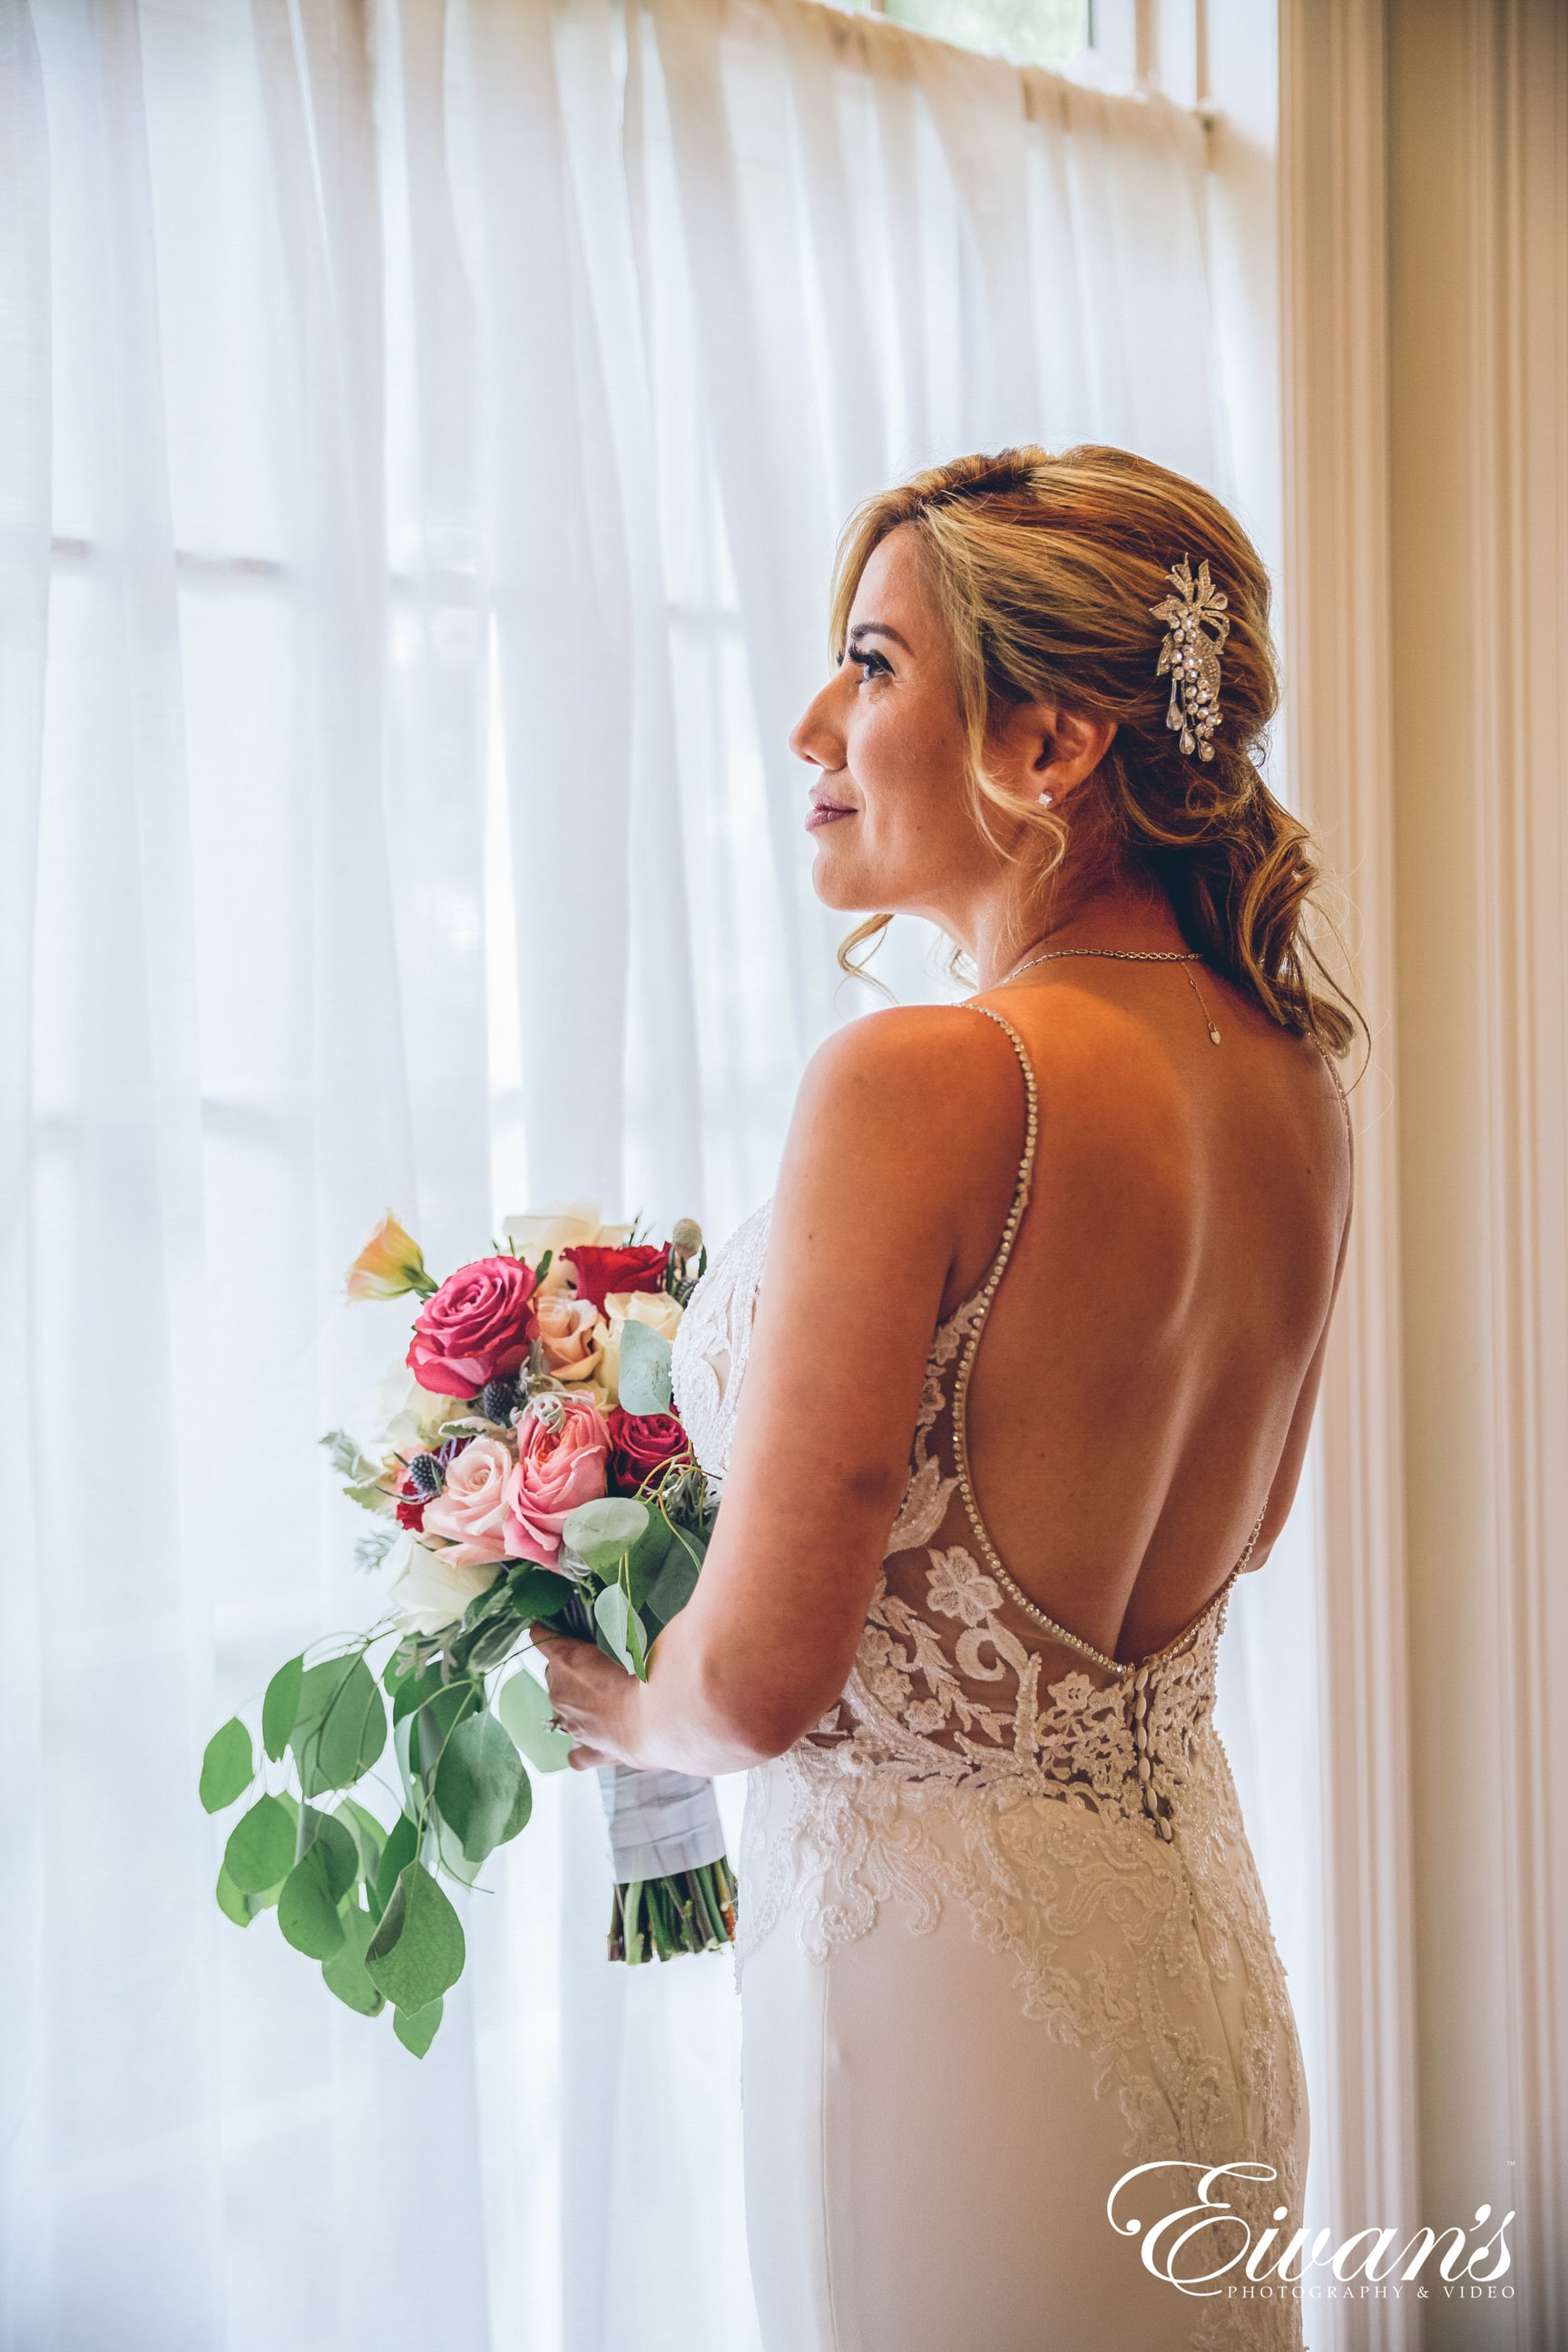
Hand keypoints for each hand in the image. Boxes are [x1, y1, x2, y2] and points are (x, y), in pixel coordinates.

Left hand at [531, 1632, 641, 1769]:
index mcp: (566, 1660)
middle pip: (557, 1676)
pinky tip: (591, 1740)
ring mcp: (574, 1726)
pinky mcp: (591, 1752)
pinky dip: (580, 1747)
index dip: (557, 1636)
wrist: (654, 1718)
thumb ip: (619, 1623)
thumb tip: (624, 1607)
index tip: (562, 1628)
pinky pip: (576, 1753)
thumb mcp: (631, 1631)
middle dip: (573, 1670)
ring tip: (603, 1698)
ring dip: (577, 1703)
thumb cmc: (641, 1671)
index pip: (548, 1641)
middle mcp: (561, 1694)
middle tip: (600, 1665)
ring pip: (563, 1711)